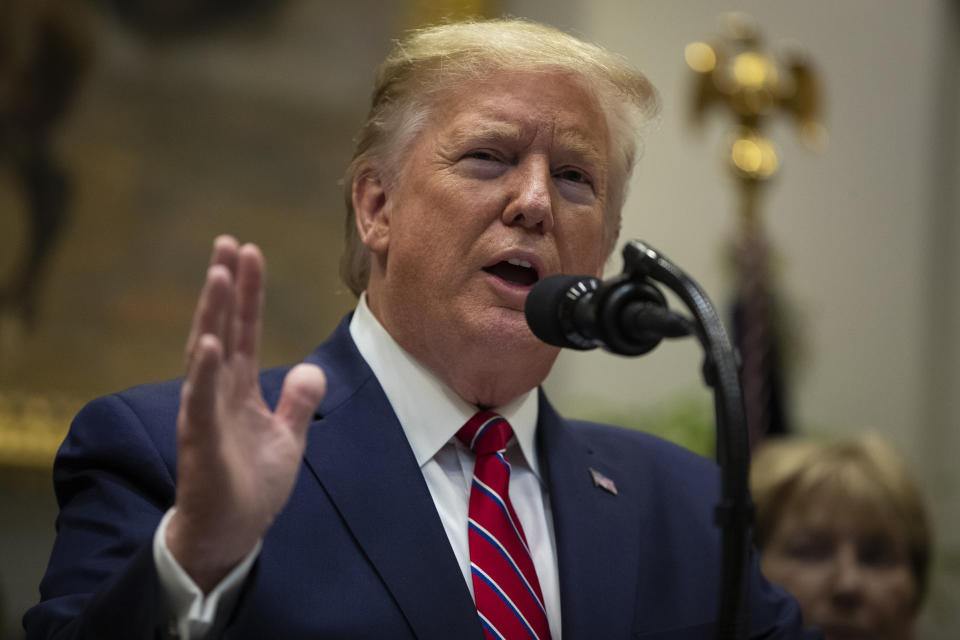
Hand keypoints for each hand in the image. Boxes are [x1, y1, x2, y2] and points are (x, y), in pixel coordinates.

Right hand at [166, 236, 325, 592]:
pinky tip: (209, 342)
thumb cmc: (252, 486)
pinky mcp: (201, 441)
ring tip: (217, 274)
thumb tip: (311, 369)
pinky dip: (204, 372)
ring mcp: (206, 412)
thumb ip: (297, 402)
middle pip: (222, 328)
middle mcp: (218, 392)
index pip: (244, 330)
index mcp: (239, 388)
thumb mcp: (287, 438)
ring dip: (211, 314)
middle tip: (228, 242)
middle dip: (225, 286)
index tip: (249, 252)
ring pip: (207, 354)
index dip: (247, 292)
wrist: (231, 533)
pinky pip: (202, 401)